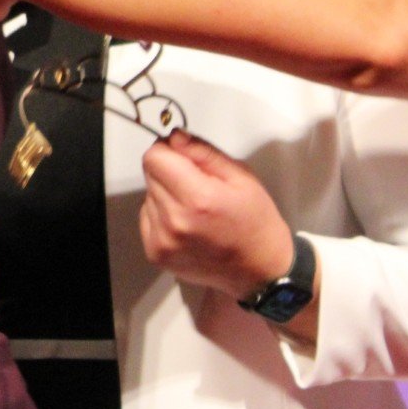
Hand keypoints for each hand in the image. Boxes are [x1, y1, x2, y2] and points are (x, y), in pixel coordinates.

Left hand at [139, 130, 293, 300]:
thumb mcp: (241, 177)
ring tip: (194, 209)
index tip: (185, 158)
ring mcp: (162, 241)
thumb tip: (174, 137)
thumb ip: (203, 152)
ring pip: (147, 196)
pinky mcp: (156, 254)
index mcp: (198, 199)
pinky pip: (147, 218)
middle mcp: (174, 222)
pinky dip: (162, 215)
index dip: (169, 151)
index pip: (155, 157)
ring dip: (166, 195)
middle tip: (197, 185)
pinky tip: (187, 224)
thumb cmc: (256, 222)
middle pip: (150, 175)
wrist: (260, 271)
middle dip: (170, 172)